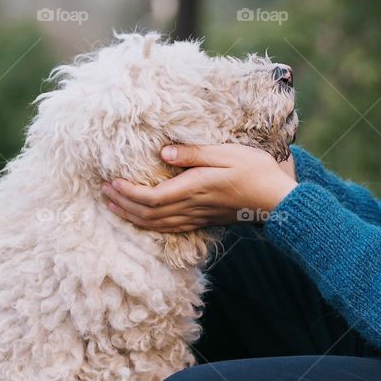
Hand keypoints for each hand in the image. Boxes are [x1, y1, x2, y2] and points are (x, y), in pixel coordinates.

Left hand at [101, 144, 298, 232]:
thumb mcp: (226, 152)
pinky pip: (169, 229)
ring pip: (155, 224)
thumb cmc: (255, 171)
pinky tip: (143, 219)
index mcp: (193, 188)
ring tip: (114, 206)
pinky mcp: (203, 221)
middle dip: (122, 205)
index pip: (150, 198)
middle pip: (147, 214)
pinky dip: (149, 224)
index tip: (111, 182)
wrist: (277, 200)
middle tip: (103, 192)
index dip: (127, 193)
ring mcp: (197, 217)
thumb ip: (193, 153)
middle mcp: (191, 207)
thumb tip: (163, 151)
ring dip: (131, 216)